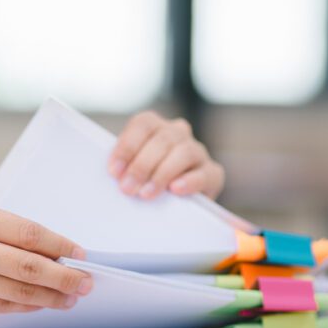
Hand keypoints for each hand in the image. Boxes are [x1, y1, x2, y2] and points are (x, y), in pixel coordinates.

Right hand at [0, 198, 91, 322]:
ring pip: (21, 292)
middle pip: (31, 266)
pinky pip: (2, 307)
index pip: (30, 232)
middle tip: (87, 282)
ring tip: (70, 297)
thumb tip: (49, 250)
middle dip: (66, 276)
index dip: (62, 245)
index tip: (81, 254)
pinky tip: (40, 304)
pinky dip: (26, 306)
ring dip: (52, 296)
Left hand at [108, 111, 224, 199]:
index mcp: (157, 127)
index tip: (114, 170)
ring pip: (183, 152)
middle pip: (162, 139)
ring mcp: (197, 151)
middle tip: (127, 188)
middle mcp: (178, 133)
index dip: (127, 146)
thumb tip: (115, 175)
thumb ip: (127, 166)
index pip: (143, 124)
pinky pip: (204, 174)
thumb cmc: (149, 183)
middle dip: (141, 165)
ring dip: (162, 174)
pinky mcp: (213, 173)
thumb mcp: (135, 171)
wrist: (179, 204)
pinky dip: (189, 181)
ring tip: (146, 194)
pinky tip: (175, 190)